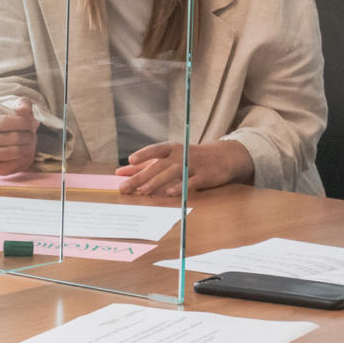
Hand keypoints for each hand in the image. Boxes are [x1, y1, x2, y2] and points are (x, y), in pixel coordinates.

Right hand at [0, 100, 39, 174]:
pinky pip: (17, 164)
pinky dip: (25, 157)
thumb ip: (22, 105)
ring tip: (29, 141)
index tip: (34, 122)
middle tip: (32, 133)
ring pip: (17, 152)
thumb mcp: (13, 109)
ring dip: (29, 146)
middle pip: (15, 138)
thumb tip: (23, 109)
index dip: (25, 122)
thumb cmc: (6, 123)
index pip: (7, 122)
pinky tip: (24, 151)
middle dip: (29, 135)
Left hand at [119, 140, 252, 195]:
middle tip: (125, 187)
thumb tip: (121, 171)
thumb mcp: (169, 157)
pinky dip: (179, 188)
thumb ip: (145, 164)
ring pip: (172, 173)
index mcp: (172, 148)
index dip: (143, 154)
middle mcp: (180, 155)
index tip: (131, 160)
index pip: (155, 149)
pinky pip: (189, 182)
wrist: (222, 157)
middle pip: (158, 165)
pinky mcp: (203, 176)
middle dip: (141, 177)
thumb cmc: (189, 157)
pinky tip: (169, 193)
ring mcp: (192, 165)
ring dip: (156, 182)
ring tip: (143, 191)